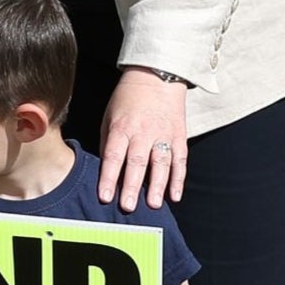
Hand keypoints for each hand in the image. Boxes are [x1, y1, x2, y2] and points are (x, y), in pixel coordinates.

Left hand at [99, 68, 187, 211]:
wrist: (156, 77)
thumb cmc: (127, 99)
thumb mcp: (109, 116)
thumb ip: (107, 143)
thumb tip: (106, 170)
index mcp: (122, 127)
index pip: (113, 156)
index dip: (108, 177)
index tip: (105, 197)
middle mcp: (143, 132)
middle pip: (137, 162)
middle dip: (132, 186)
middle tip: (128, 207)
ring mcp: (163, 135)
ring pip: (161, 164)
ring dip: (157, 186)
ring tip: (154, 205)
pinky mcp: (179, 137)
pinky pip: (180, 161)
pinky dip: (178, 179)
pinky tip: (175, 196)